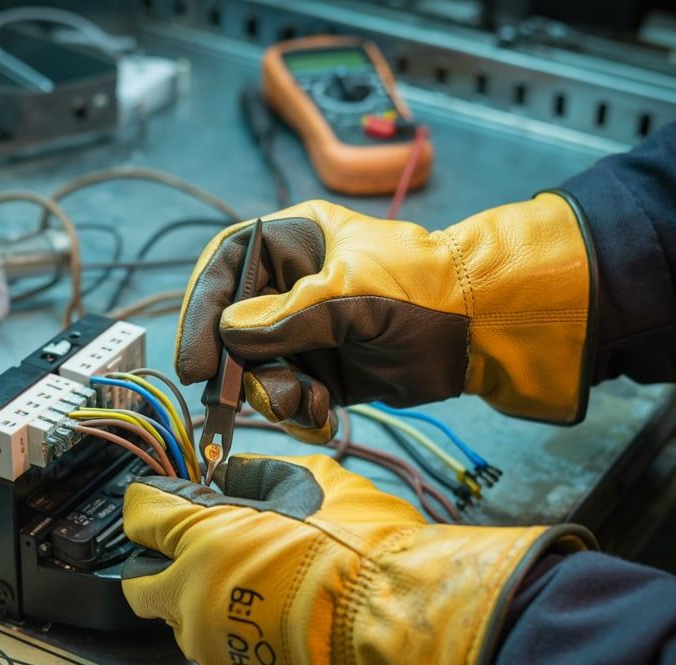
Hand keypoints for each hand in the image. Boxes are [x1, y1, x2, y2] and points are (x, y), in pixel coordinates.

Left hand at [121, 454, 593, 664]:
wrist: (396, 635)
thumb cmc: (361, 551)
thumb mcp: (320, 482)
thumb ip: (264, 475)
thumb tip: (235, 475)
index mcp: (201, 541)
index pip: (141, 514)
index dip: (152, 505)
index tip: (165, 506)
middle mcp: (188, 601)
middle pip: (143, 585)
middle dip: (162, 571)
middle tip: (206, 564)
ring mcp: (209, 655)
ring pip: (191, 630)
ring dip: (215, 615)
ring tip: (273, 607)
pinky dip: (249, 658)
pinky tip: (287, 646)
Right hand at [175, 194, 594, 442]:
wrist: (480, 331)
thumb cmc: (422, 289)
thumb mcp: (350, 295)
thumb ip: (286, 318)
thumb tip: (230, 335)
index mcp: (295, 241)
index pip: (226, 269)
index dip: (203, 313)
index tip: (195, 363)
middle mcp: (292, 286)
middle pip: (235, 330)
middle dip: (243, 369)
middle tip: (251, 398)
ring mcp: (307, 331)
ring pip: (258, 369)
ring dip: (275, 394)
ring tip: (310, 401)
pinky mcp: (325, 369)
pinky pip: (288, 394)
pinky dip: (299, 409)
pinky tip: (325, 411)